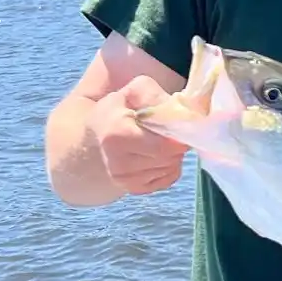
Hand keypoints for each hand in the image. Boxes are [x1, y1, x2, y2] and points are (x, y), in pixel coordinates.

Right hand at [90, 76, 188, 194]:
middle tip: (170, 130)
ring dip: (174, 153)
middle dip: (177, 142)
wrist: (99, 134)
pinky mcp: (135, 189)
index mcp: (115, 135)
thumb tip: (182, 113)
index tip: (178, 123)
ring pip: (171, 167)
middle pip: (169, 156)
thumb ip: (156, 96)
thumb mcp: (135, 91)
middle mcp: (118, 163)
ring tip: (160, 140)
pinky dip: (170, 165)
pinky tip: (158, 153)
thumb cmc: (121, 108)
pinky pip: (169, 178)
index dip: (177, 134)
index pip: (164, 144)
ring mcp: (125, 181)